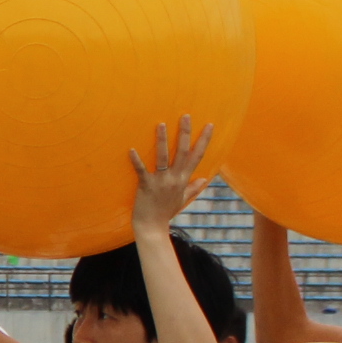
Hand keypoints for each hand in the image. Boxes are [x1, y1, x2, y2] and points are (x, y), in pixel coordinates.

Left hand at [129, 117, 217, 238]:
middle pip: (182, 152)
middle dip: (184, 133)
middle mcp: (175, 178)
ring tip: (161, 124)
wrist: (152, 226)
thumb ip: (194, 188)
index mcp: (184, 179)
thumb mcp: (183, 199)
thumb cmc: (166, 212)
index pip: (197, 155)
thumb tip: (205, 179)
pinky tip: (131, 149)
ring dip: (162, 140)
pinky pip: (141, 170)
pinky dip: (136, 160)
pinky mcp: (146, 185)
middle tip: (185, 115)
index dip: (204, 140)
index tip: (210, 125)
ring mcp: (161, 181)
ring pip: (163, 157)